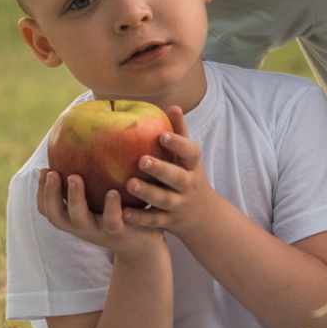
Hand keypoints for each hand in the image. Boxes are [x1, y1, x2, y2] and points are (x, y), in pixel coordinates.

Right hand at [37, 169, 168, 259]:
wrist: (143, 243)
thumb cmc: (119, 213)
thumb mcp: (99, 198)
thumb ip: (90, 179)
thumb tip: (83, 141)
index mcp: (73, 217)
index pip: (47, 208)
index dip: (41, 191)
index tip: (44, 169)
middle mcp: (81, 226)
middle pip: (56, 215)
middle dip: (50, 193)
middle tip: (52, 172)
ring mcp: (99, 231)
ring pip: (80, 219)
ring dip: (74, 198)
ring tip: (75, 178)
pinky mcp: (119, 233)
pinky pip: (112, 221)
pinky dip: (110, 207)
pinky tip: (113, 191)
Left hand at [121, 106, 225, 235]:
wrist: (203, 217)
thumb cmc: (188, 177)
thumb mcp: (188, 158)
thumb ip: (179, 133)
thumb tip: (172, 106)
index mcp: (191, 166)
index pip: (190, 152)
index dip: (177, 144)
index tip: (161, 135)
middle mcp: (188, 185)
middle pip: (177, 177)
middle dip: (161, 169)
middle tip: (142, 160)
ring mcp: (179, 205)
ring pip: (164, 200)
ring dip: (147, 193)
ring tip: (130, 184)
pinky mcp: (169, 222)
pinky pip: (154, 220)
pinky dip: (139, 218)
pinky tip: (123, 212)